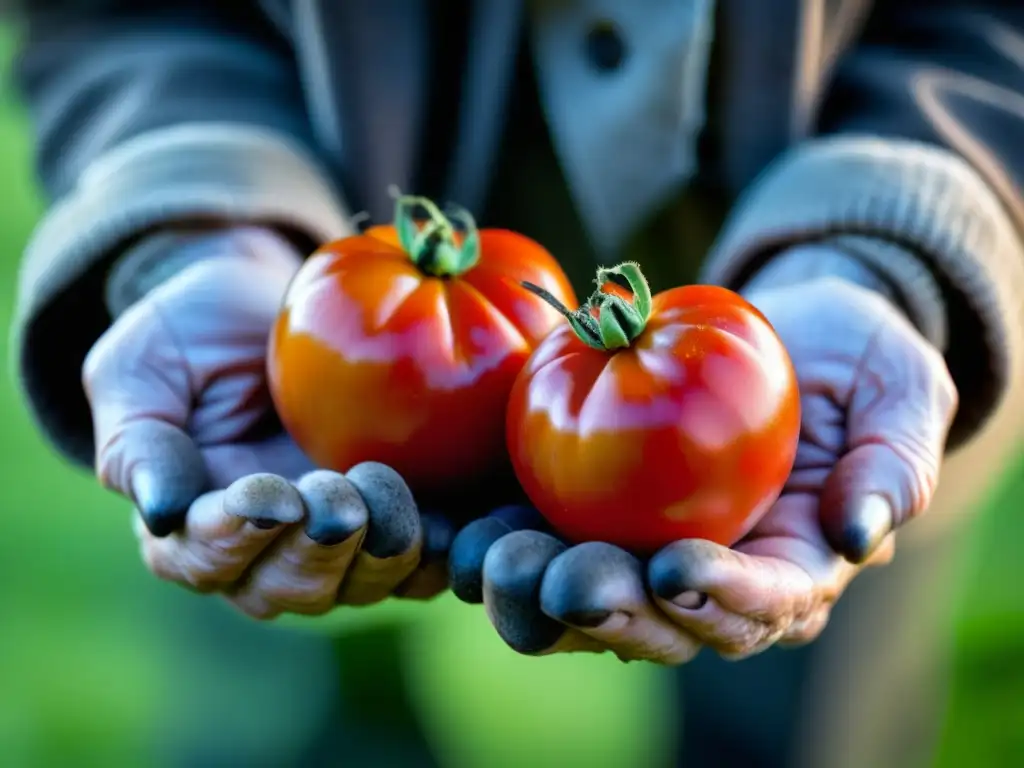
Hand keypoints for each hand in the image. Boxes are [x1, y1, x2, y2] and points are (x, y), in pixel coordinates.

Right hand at [84, 226, 451, 617]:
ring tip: (385, 492)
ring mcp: (342, 539)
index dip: (233, 540)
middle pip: (292, 586)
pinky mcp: (402, 514)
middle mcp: (270, 550)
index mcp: (195, 526)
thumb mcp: (141, 368)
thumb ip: (137, 441)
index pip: (205, 560)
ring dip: (380, 551)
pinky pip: (428, 558)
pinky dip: (445, 548)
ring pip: (364, 583)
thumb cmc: (196, 330)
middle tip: (335, 496)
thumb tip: (159, 513)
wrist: (274, 300)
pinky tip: (454, 519)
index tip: (264, 496)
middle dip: (316, 548)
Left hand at [450, 247, 956, 661]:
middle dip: (612, 617)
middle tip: (570, 584)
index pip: (762, 607)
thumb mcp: (898, 393)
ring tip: (497, 559)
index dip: (722, 601)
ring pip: (584, 606)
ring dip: (536, 595)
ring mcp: (637, 552)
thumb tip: (863, 535)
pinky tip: (465, 527)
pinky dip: (498, 545)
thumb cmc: (853, 361)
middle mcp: (707, 581)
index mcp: (789, 569)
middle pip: (660, 627)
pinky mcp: (582, 516)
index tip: (678, 569)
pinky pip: (537, 543)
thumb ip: (892, 463)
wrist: (784, 332)